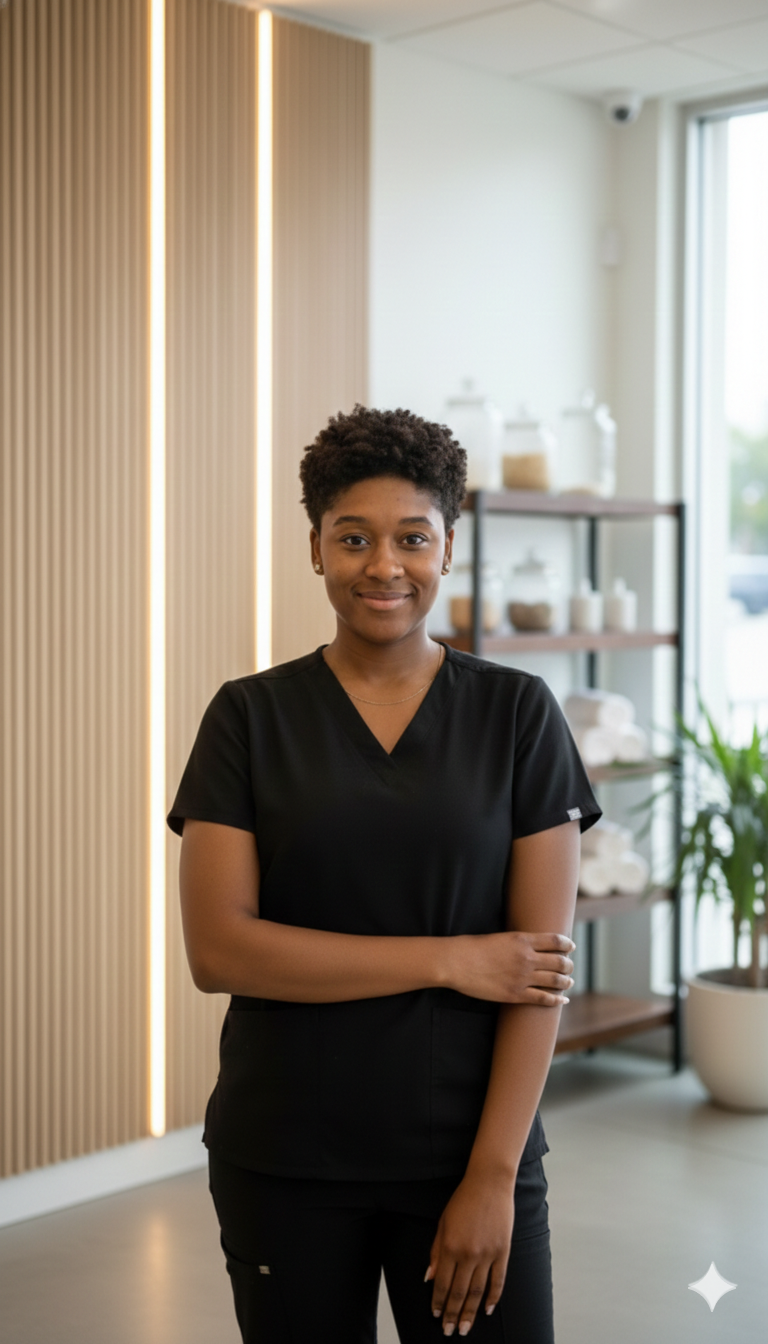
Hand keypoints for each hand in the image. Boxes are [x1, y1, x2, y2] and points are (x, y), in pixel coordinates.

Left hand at [425, 1170, 514, 1334]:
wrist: (489, 1183)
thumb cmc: (463, 1199)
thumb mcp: (443, 1222)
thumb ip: (436, 1250)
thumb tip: (429, 1277)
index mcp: (450, 1246)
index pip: (442, 1284)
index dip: (439, 1303)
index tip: (437, 1317)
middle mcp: (468, 1254)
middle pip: (459, 1293)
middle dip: (453, 1315)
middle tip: (450, 1332)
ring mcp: (487, 1254)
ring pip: (477, 1292)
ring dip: (470, 1313)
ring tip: (466, 1328)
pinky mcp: (503, 1251)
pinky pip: (498, 1280)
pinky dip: (492, 1297)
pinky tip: (486, 1309)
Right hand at [447, 930, 574, 1005]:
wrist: (457, 962)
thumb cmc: (473, 947)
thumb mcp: (500, 937)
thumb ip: (518, 942)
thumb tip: (530, 946)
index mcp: (523, 940)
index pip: (555, 941)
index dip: (567, 944)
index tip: (571, 947)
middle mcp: (527, 958)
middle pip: (560, 962)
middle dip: (568, 965)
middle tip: (570, 967)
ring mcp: (523, 977)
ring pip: (555, 981)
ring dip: (566, 982)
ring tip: (569, 982)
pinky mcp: (516, 994)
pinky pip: (543, 998)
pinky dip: (557, 1000)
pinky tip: (563, 1000)